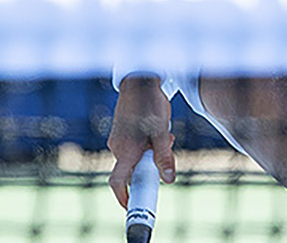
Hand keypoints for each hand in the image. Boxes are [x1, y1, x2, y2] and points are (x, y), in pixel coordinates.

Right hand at [106, 76, 175, 208]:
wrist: (140, 82)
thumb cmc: (150, 104)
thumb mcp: (162, 131)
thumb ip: (164, 156)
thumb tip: (169, 179)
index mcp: (125, 150)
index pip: (117, 182)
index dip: (123, 197)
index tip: (131, 205)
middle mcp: (117, 147)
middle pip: (131, 170)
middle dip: (148, 167)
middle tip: (165, 153)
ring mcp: (117, 140)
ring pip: (134, 158)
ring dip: (149, 154)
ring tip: (164, 135)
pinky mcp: (120, 134)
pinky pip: (132, 148)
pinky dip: (145, 146)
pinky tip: (157, 131)